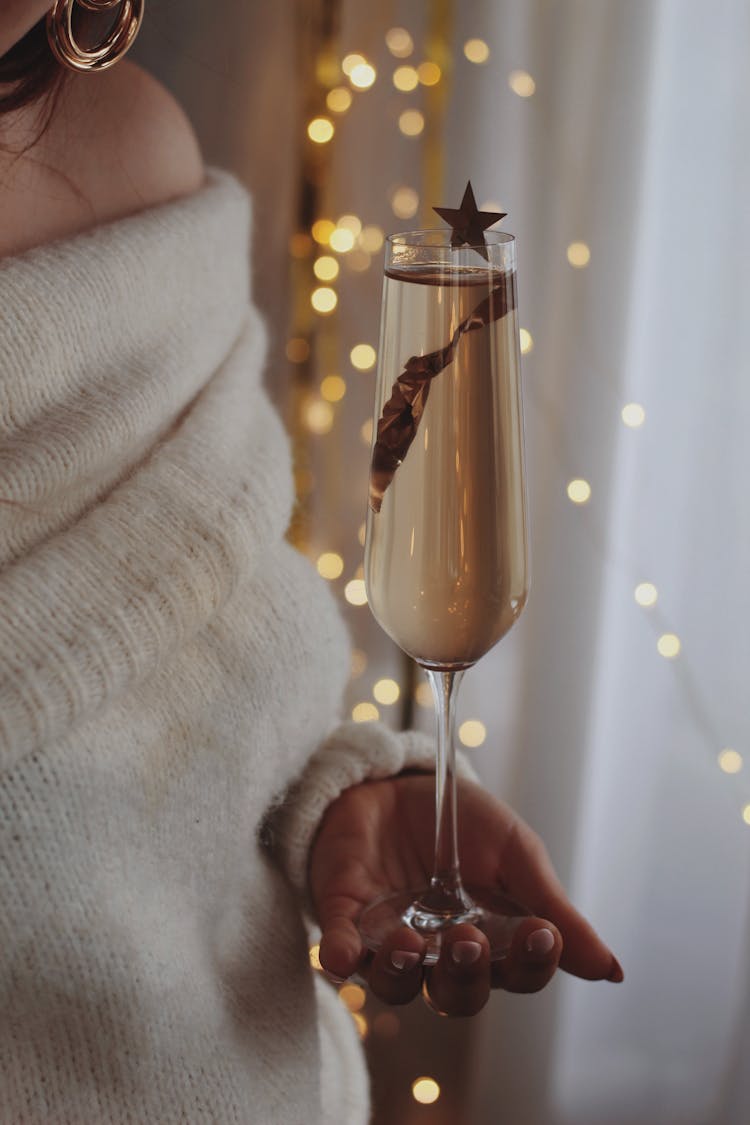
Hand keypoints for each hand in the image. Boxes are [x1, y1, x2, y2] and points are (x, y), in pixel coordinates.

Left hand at [309, 772, 622, 1017]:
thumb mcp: (514, 852)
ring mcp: (391, 941)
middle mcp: (442, 954)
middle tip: (467, 938)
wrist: (397, 779)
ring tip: (411, 943)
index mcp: (492, 940)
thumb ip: (553, 907)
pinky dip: (340, 957)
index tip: (541, 933)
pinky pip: (341, 953)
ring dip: (404, 973)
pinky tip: (341, 957)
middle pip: (458, 994)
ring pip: (398, 986)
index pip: (517, 974)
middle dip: (465, 974)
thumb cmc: (463, 823)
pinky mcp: (346, 920)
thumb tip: (611, 971)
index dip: (531, 963)